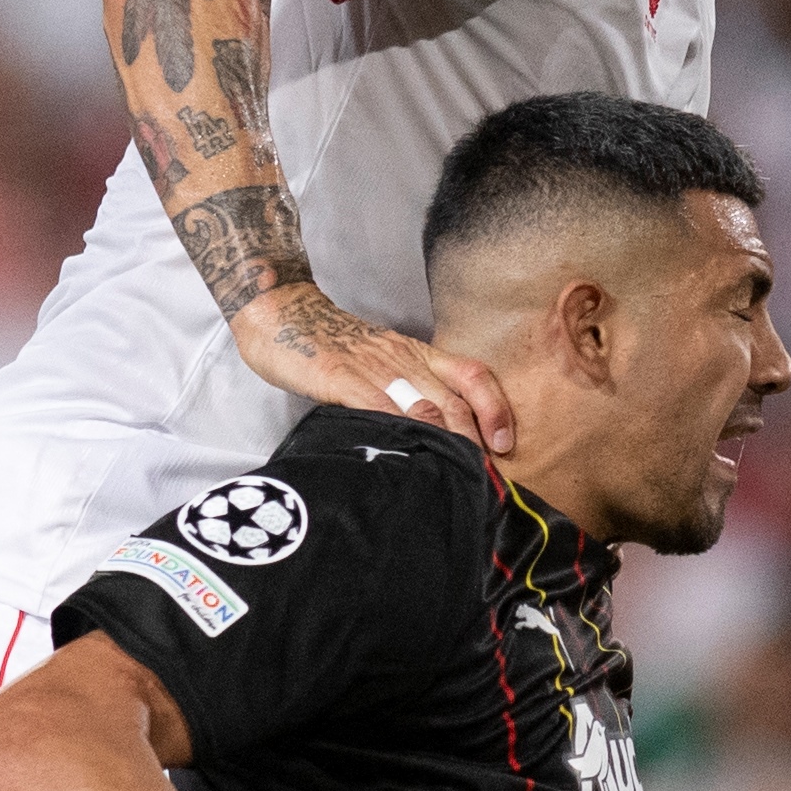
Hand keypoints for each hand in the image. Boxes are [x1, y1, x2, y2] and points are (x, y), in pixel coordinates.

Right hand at [229, 281, 516, 456]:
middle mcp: (403, 359)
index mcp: (417, 354)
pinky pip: (377, 406)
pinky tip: (408, 457)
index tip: (506, 443)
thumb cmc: (332, 346)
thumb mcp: (381, 361)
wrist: (284, 314)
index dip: (495, 409)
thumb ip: (406, 393)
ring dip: (445, 444)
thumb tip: (434, 441)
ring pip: (423, 407)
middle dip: (474, 442)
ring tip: (457, 476)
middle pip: (453, 401)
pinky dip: (399, 432)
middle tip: (484, 476)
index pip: (472, 375)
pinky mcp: (340, 376)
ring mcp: (372, 367)